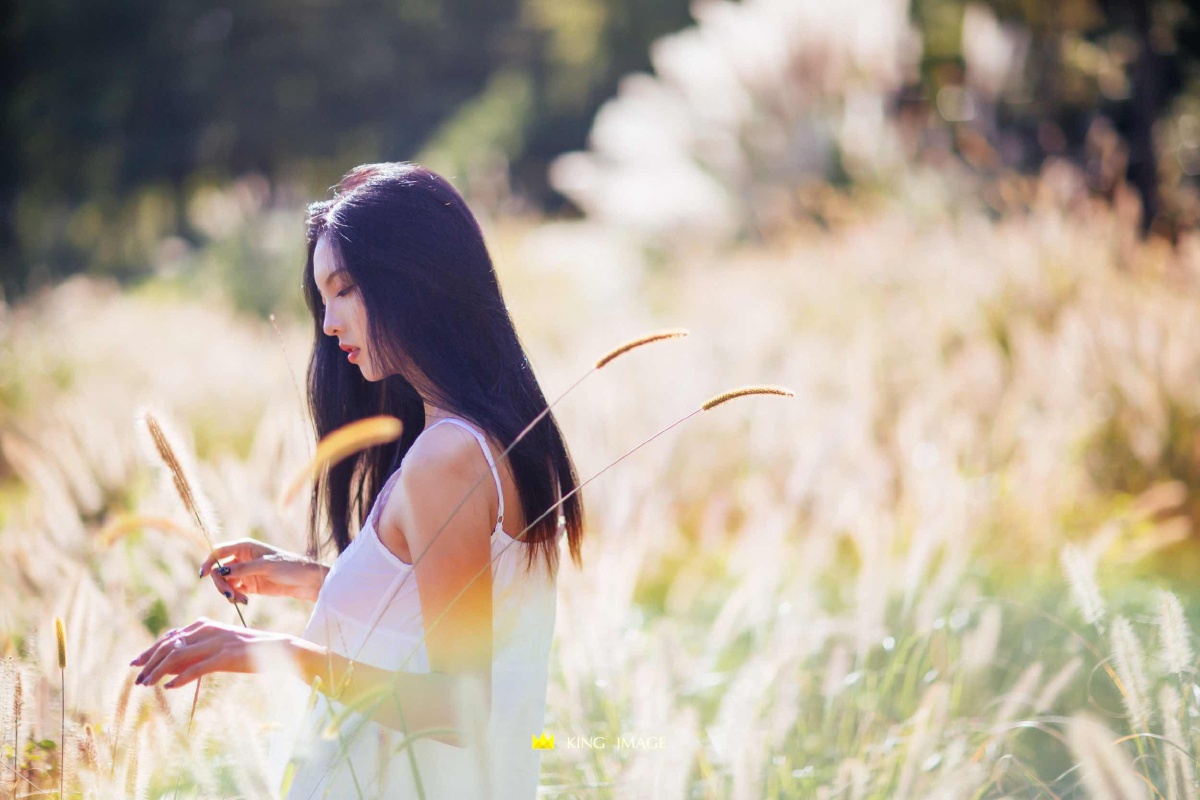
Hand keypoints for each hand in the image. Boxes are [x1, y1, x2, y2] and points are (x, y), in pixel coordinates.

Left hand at [129, 617, 297, 688]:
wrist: (276, 648)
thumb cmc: (247, 649)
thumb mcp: (218, 646)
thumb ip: (195, 652)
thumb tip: (168, 668)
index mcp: (205, 624)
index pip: (170, 636)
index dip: (150, 650)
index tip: (136, 663)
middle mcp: (207, 630)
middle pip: (169, 644)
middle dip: (149, 661)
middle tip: (136, 677)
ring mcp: (216, 642)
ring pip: (177, 655)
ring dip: (158, 671)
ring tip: (147, 684)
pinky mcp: (225, 656)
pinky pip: (197, 668)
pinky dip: (181, 678)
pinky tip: (170, 687)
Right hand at [198, 538, 326, 602]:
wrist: (307, 581)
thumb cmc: (290, 566)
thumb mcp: (266, 566)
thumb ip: (243, 569)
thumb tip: (220, 571)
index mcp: (245, 547)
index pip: (219, 551)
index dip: (208, 561)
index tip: (203, 575)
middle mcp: (242, 558)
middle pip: (219, 570)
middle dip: (221, 583)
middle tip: (230, 595)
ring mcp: (245, 573)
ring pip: (225, 583)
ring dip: (229, 592)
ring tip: (242, 600)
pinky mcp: (250, 586)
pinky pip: (234, 591)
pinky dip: (236, 597)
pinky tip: (245, 601)